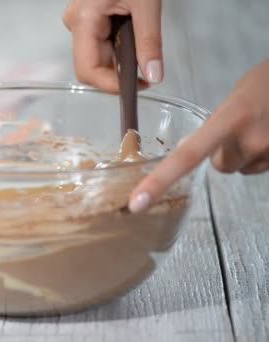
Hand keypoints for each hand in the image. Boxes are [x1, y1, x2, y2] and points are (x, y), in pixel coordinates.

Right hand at [63, 0, 162, 92]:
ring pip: (96, 56)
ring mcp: (80, 21)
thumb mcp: (146, 4)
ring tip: (142, 48)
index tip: (138, 86)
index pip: (88, 70)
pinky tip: (133, 38)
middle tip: (146, 72)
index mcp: (83, 20)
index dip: (111, 85)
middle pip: (91, 66)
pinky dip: (118, 47)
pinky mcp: (87, 17)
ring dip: (120, 60)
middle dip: (118, 74)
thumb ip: (149, 40)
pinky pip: (99, 43)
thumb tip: (153, 75)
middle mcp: (75, 23)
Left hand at [129, 59, 268, 211]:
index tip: (137, 203)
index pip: (187, 156)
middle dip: (224, 151)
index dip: (159, 182)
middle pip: (221, 165)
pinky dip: (263, 154)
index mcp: (231, 119)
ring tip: (263, 125)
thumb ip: (215, 124)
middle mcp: (252, 141)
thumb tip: (193, 148)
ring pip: (243, 167)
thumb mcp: (236, 97)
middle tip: (241, 126)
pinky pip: (262, 166)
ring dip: (246, 153)